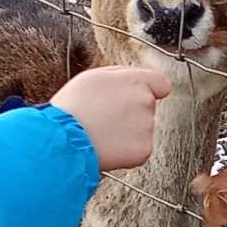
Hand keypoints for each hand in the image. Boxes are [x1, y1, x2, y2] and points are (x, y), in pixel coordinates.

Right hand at [51, 65, 170, 171]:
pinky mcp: (144, 150)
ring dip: (128, 131)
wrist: (66, 139)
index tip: (147, 95)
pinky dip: (126, 150)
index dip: (152, 89)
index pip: (161, 83)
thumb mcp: (93, 77)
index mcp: (134, 82)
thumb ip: (119, 76)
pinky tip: (108, 146)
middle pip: (147, 107)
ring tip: (103, 132)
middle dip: (131, 112)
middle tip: (107, 117)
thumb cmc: (73, 108)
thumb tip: (129, 79)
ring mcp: (146, 127)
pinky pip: (138, 149)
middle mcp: (145, 102)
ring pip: (142, 129)